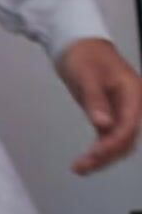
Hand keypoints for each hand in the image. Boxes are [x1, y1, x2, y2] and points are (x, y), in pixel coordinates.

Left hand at [57, 38, 141, 173]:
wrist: (79, 44)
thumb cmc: (84, 57)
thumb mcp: (87, 76)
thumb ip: (95, 100)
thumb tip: (103, 125)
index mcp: (133, 95)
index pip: (128, 126)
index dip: (112, 143)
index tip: (94, 155)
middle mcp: (133, 106)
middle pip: (126, 138)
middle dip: (107, 155)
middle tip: (82, 167)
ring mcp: (122, 111)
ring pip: (119, 141)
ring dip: (103, 156)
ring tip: (80, 169)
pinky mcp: (110, 114)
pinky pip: (109, 136)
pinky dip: (99, 149)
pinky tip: (86, 161)